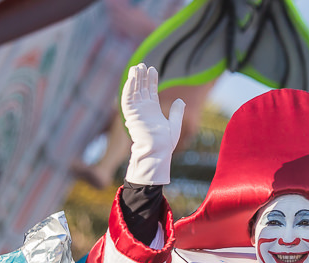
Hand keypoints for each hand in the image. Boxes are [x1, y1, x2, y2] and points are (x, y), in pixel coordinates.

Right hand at [122, 63, 184, 184]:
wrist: (157, 151)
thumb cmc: (165, 143)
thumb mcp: (175, 125)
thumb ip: (176, 112)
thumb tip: (181, 100)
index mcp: (153, 111)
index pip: (150, 92)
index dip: (151, 80)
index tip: (153, 69)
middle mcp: (143, 110)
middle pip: (141, 89)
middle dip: (141, 77)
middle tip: (142, 64)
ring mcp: (136, 112)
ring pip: (133, 92)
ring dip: (134, 80)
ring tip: (137, 67)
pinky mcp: (131, 116)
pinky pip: (127, 100)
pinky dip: (128, 89)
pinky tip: (132, 79)